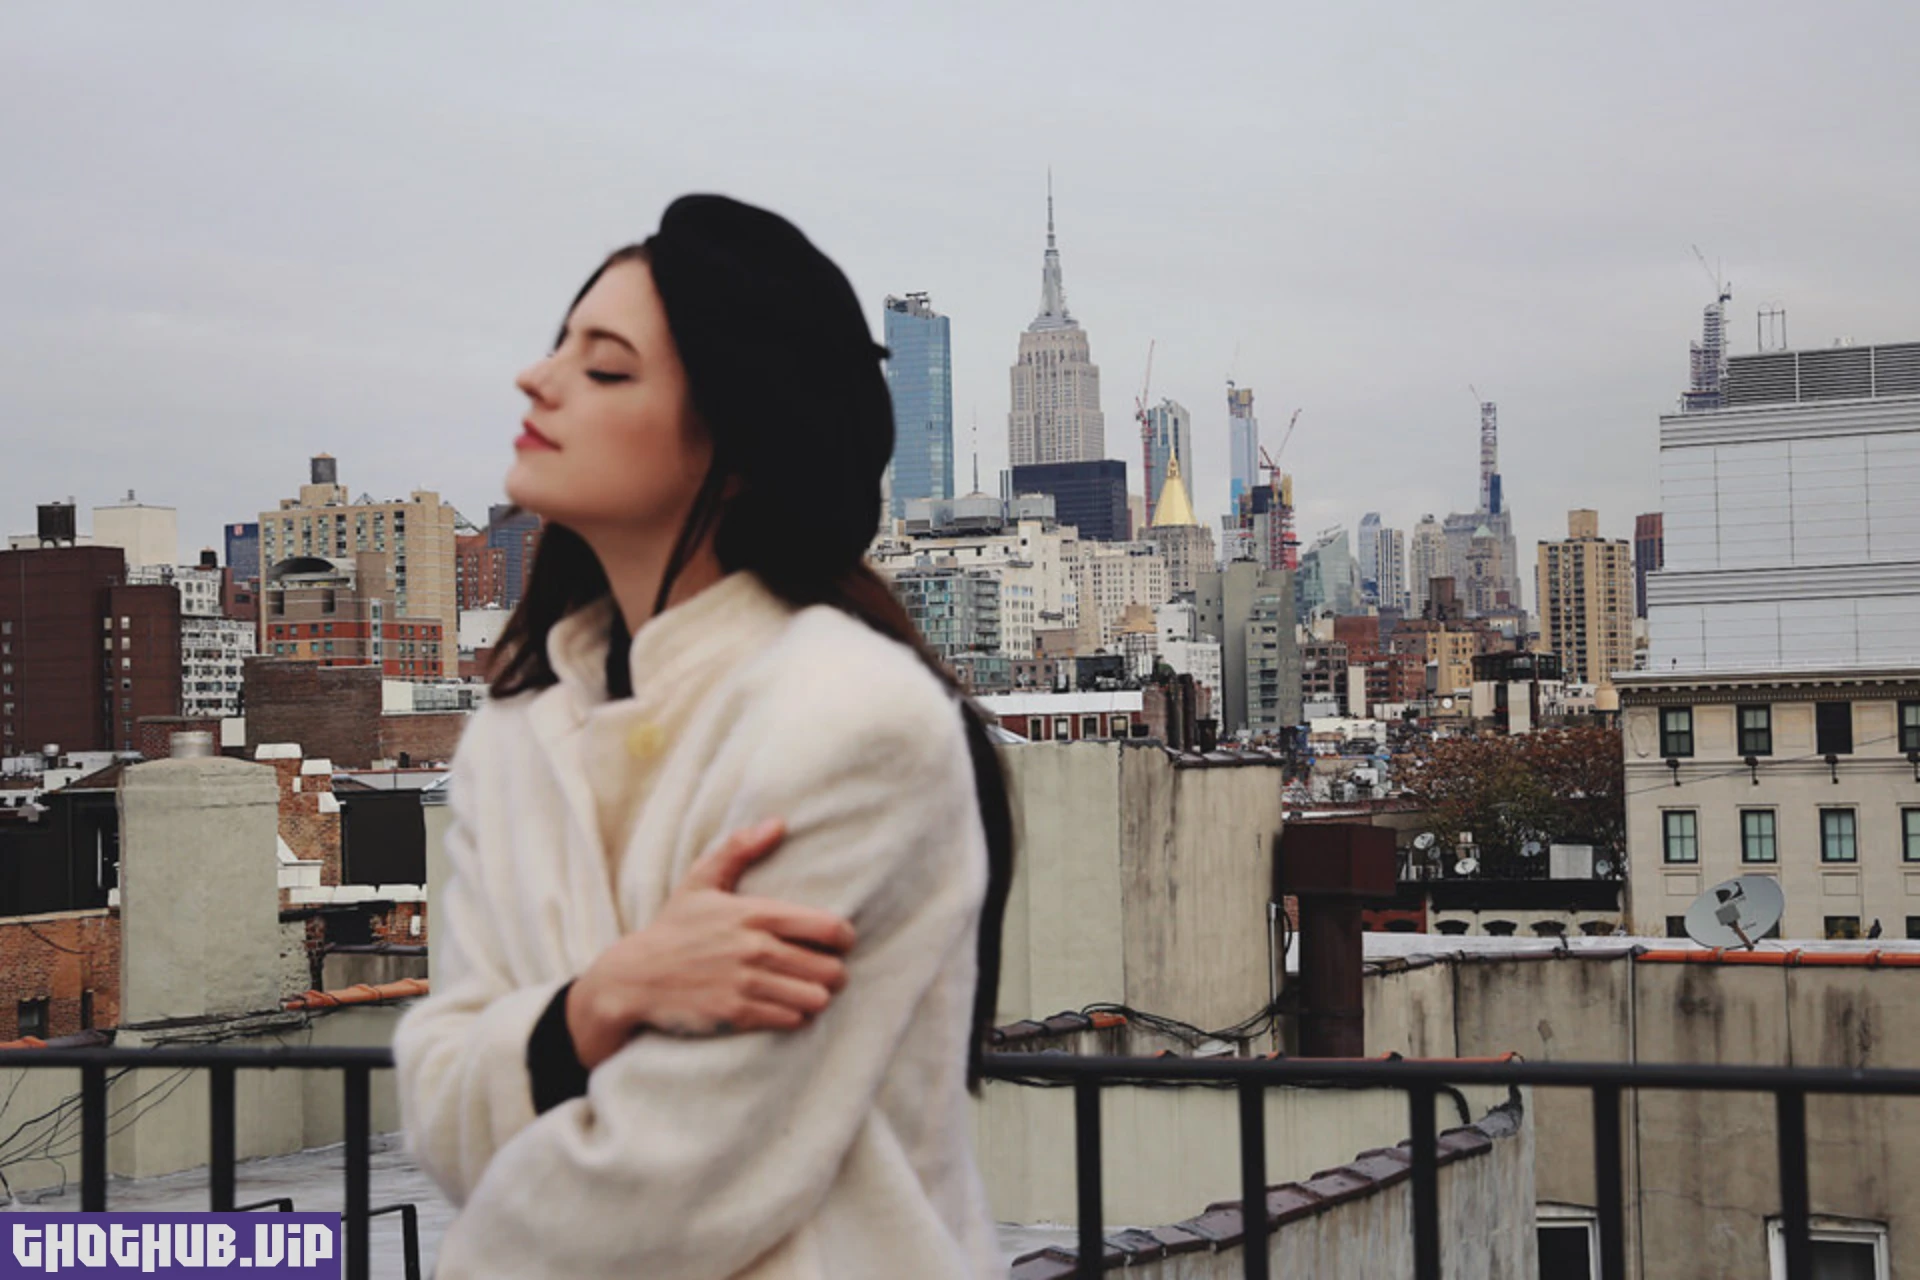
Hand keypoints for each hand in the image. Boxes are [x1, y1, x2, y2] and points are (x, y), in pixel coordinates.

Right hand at [565, 819, 855, 1069]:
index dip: (845, 937)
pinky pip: (791, 1020)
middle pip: (829, 968)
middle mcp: (755, 949)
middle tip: (826, 971)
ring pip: (815, 998)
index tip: (841, 942)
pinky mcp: (737, 1015)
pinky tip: (785, 1007)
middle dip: (835, 972)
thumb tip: (777, 823)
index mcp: (755, 914)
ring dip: (817, 996)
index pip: (828, 927)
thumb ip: (739, 849)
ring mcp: (747, 984)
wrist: (634, 978)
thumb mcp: (701, 881)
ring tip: (809, 991)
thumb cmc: (674, 928)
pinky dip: (794, 1016)